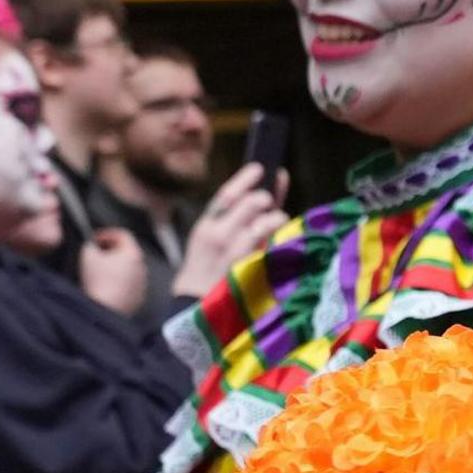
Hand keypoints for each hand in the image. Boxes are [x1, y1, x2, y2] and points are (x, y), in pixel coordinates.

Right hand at [78, 227, 148, 315]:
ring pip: (129, 268)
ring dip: (115, 266)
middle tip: (95, 254)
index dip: (105, 233)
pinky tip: (106, 286)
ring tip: (99, 272)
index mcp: (132, 253)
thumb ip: (90, 245)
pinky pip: (129, 284)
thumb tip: (91, 245)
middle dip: (110, 250)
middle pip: (127, 251)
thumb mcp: (88, 256)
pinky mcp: (139, 296)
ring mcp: (142, 282)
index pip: (122, 234)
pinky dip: (119, 282)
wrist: (105, 310)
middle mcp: (142, 266)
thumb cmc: (98, 282)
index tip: (94, 239)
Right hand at [170, 165, 285, 301]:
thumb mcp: (217, 237)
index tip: (261, 167)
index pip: (227, 194)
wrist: (194, 305)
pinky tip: (278, 242)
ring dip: (275, 219)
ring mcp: (231, 252)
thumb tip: (274, 182)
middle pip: (250, 203)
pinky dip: (277, 239)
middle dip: (265, 199)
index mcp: (206, 225)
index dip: (245, 178)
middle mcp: (216, 236)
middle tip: (268, 205)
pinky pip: (268, 246)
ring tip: (275, 224)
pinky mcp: (245, 268)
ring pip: (263, 222)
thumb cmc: (212, 267)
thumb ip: (244, 212)